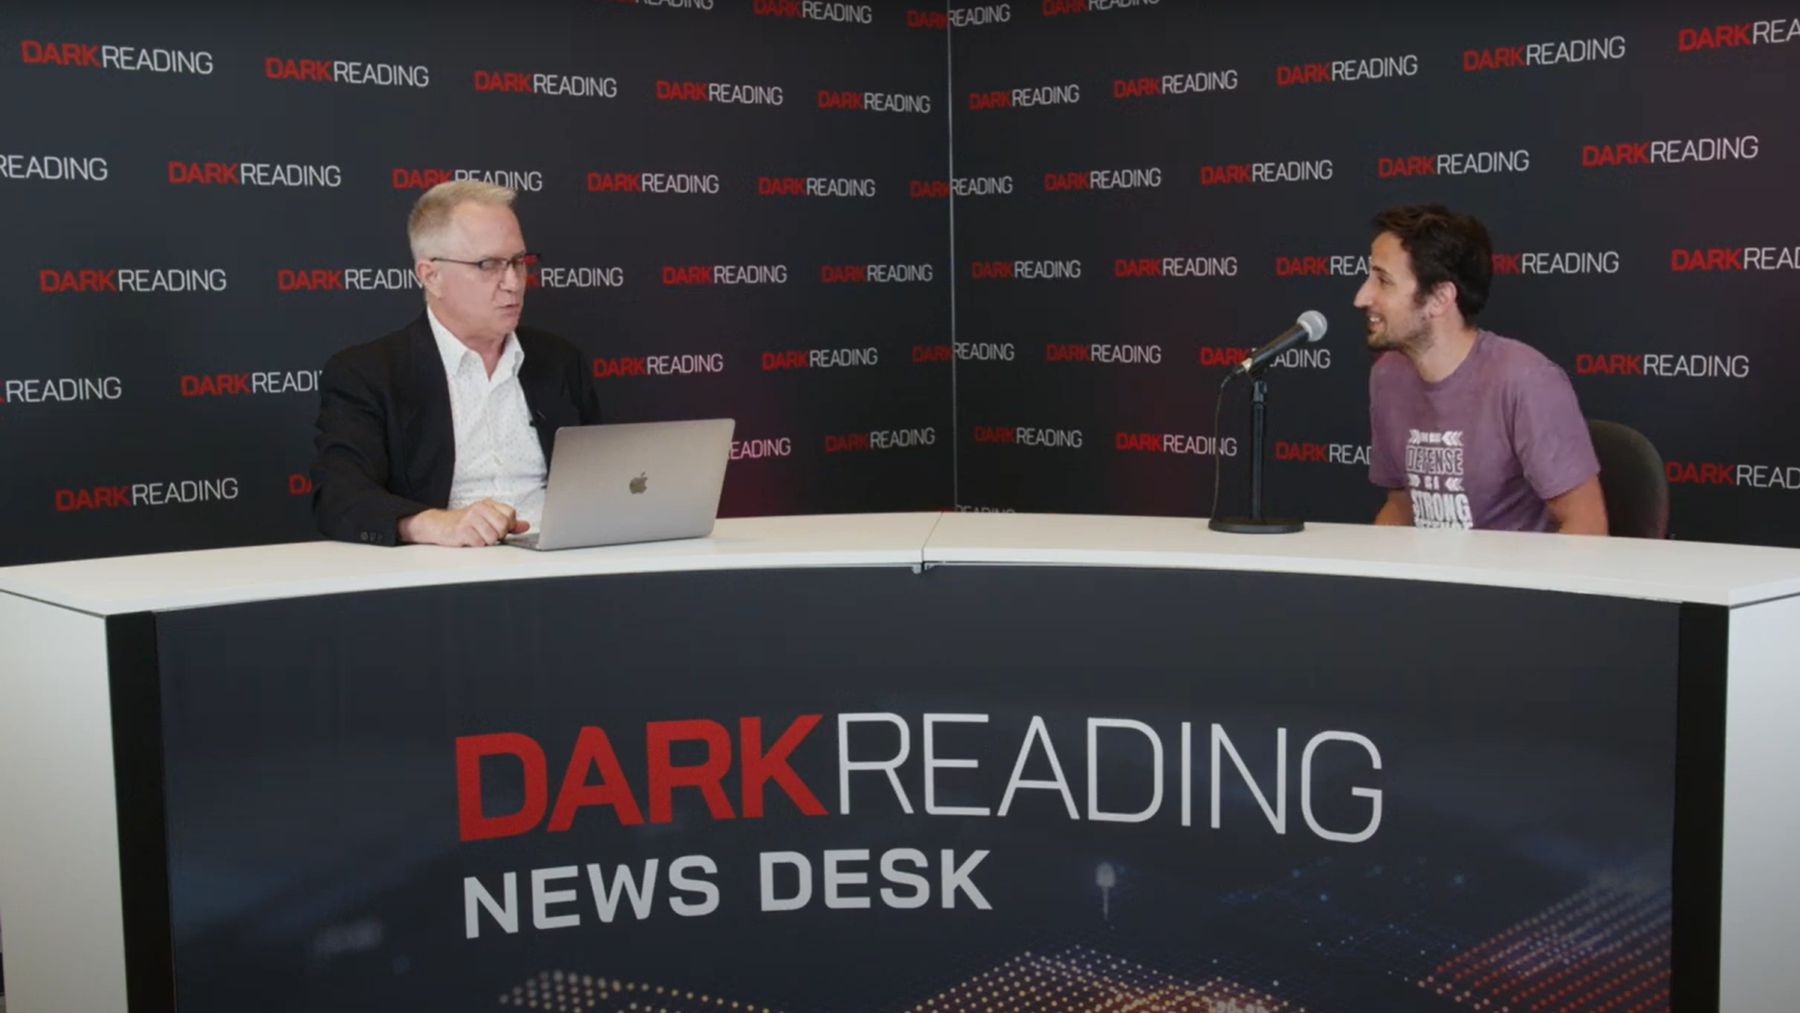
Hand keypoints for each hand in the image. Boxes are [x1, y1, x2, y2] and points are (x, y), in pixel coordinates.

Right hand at [399, 500, 529, 546]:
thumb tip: (525, 526)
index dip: (508, 526)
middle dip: (498, 535)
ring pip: (492, 537)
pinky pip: (479, 543)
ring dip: (485, 542)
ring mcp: (470, 518)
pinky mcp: (462, 530)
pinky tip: (468, 539)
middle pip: (503, 526)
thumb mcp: (488, 519)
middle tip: (487, 534)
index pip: (510, 514)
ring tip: (476, 536)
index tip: (500, 529)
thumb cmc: (465, 523)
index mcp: (488, 504)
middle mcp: (480, 508)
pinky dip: (475, 545)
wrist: (439, 525)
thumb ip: (508, 523)